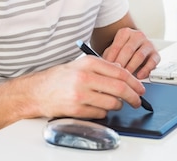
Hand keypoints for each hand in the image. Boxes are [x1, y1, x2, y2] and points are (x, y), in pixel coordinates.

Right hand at [30, 55, 145, 119]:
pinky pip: (100, 114)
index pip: (120, 72)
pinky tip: (98, 108)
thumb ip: (102, 67)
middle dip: (133, 97)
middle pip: (120, 88)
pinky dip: (104, 112)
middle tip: (137, 101)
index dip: (134, 82)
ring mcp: (80, 94)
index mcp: (88, 63)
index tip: (140, 88)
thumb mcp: (81, 65)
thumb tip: (123, 72)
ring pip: (112, 103)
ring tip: (115, 104)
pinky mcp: (76, 110)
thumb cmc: (60, 78)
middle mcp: (84, 77)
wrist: (36, 91)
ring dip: (118, 106)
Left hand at [101, 27, 160, 78]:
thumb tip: (101, 68)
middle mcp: (138, 35)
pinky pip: (152, 62)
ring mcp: (148, 44)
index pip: (117, 46)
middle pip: (128, 50)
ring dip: (132, 68)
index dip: (111, 60)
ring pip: (140, 56)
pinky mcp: (156, 53)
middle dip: (121, 64)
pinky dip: (146, 70)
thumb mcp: (113, 52)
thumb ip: (109, 57)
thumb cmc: (122, 52)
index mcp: (125, 33)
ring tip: (126, 78)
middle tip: (115, 75)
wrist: (137, 50)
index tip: (105, 70)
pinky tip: (139, 76)